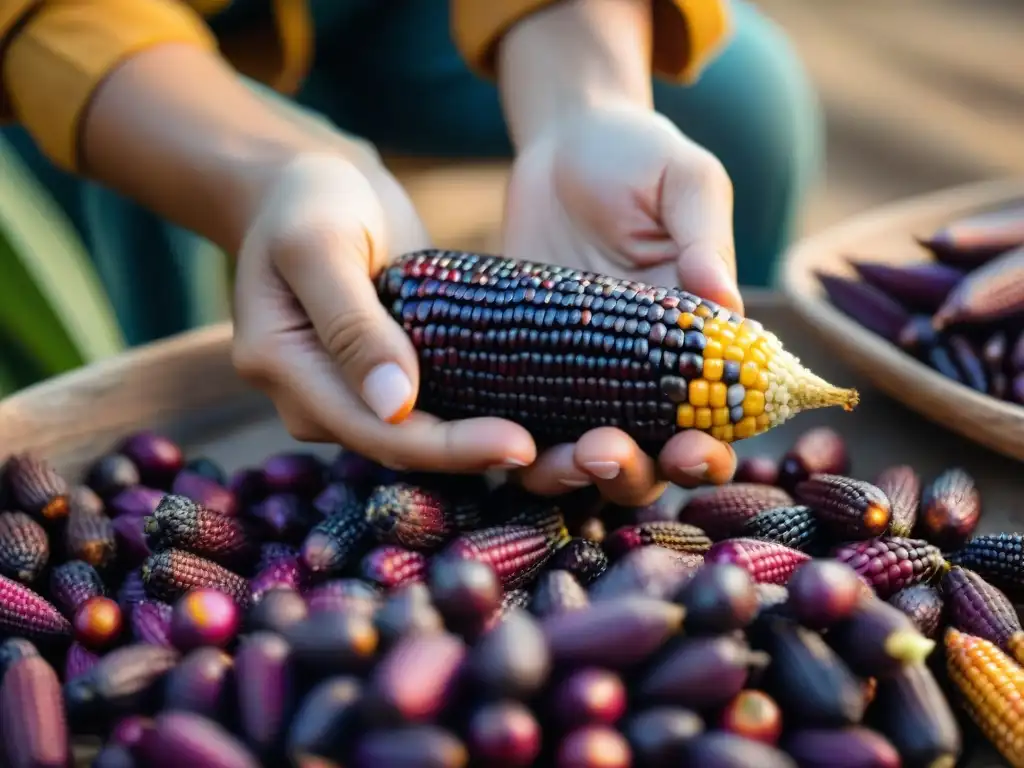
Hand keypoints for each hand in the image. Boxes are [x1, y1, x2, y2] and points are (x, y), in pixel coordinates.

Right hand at [231, 151, 537, 472]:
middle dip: (471, 455)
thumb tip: (395, 405)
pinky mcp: (378, 382)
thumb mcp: (321, 244)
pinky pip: (426, 412)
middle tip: (546, 453)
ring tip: (550, 448)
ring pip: (415, 439)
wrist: (306, 188)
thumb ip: (352, 324)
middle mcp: (311, 398)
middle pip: (397, 447)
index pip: (372, 430)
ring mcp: (344, 394)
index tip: (520, 446)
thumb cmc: (310, 199)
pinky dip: (470, 416)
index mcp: (282, 367)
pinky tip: (527, 417)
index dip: (446, 448)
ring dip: (475, 445)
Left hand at [502, 105, 740, 502]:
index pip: (712, 421)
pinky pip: (517, 420)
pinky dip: (510, 445)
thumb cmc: (639, 158)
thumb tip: (725, 302)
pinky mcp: (520, 367)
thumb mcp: (685, 181)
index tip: (690, 447)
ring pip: (577, 457)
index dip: (705, 448)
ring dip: (569, 474)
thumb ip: (704, 238)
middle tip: (603, 451)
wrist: (563, 144)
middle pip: (644, 458)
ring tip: (552, 458)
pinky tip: (495, 444)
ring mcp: (576, 377)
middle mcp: (638, 376)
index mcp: (693, 346)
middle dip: (632, 473)